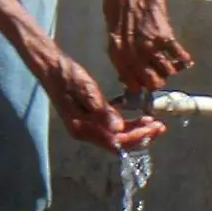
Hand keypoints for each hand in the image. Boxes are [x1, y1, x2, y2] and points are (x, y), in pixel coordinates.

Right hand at [36, 51, 167, 151]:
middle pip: (118, 142)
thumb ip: (102, 111)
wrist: (51, 68)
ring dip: (136, 131)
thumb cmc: (68, 76)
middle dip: (140, 136)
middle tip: (161, 127)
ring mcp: (87, 126)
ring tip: (155, 124)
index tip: (153, 128)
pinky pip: (112, 127)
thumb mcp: (86, 90)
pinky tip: (140, 118)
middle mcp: (85, 132)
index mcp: (83, 128)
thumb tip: (119, 128)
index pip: (115, 141)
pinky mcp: (90, 119)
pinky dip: (127, 124)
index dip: (136, 137)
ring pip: (117, 136)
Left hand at [103, 0, 195, 92]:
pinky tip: (185, 59)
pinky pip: (179, 56)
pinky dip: (184, 60)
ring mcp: (150, 46)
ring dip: (170, 71)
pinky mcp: (166, 36)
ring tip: (172, 65)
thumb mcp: (111, 26)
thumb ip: (118, 46)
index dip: (138, 86)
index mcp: (117, 51)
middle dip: (156, 82)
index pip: (130, 81)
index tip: (143, 86)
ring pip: (166, 73)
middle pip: (151, 82)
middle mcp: (133, 53)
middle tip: (159, 74)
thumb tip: (126, 62)